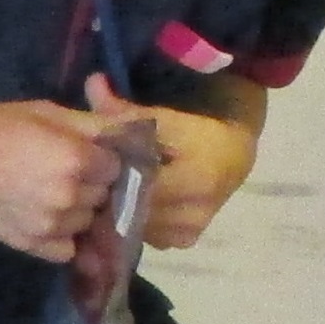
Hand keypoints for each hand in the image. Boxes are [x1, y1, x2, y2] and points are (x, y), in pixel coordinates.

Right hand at [0, 99, 122, 261]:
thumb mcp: (44, 112)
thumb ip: (92, 123)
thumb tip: (131, 131)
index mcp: (76, 160)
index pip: (117, 166)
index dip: (101, 157)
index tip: (82, 152)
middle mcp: (70, 197)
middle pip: (104, 195)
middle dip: (92, 183)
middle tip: (60, 170)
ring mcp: (51, 226)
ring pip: (88, 222)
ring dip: (78, 210)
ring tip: (48, 193)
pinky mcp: (32, 246)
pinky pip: (67, 249)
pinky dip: (63, 236)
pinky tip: (45, 217)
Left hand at [82, 77, 255, 250]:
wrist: (234, 157)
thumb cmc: (197, 133)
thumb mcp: (163, 118)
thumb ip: (124, 110)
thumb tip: (92, 83)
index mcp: (195, 178)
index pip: (137, 184)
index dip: (109, 177)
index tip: (90, 169)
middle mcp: (194, 212)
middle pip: (134, 210)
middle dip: (109, 197)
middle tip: (89, 183)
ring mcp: (188, 231)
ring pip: (137, 227)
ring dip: (119, 213)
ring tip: (105, 194)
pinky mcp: (185, 241)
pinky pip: (147, 236)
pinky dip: (134, 223)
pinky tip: (127, 207)